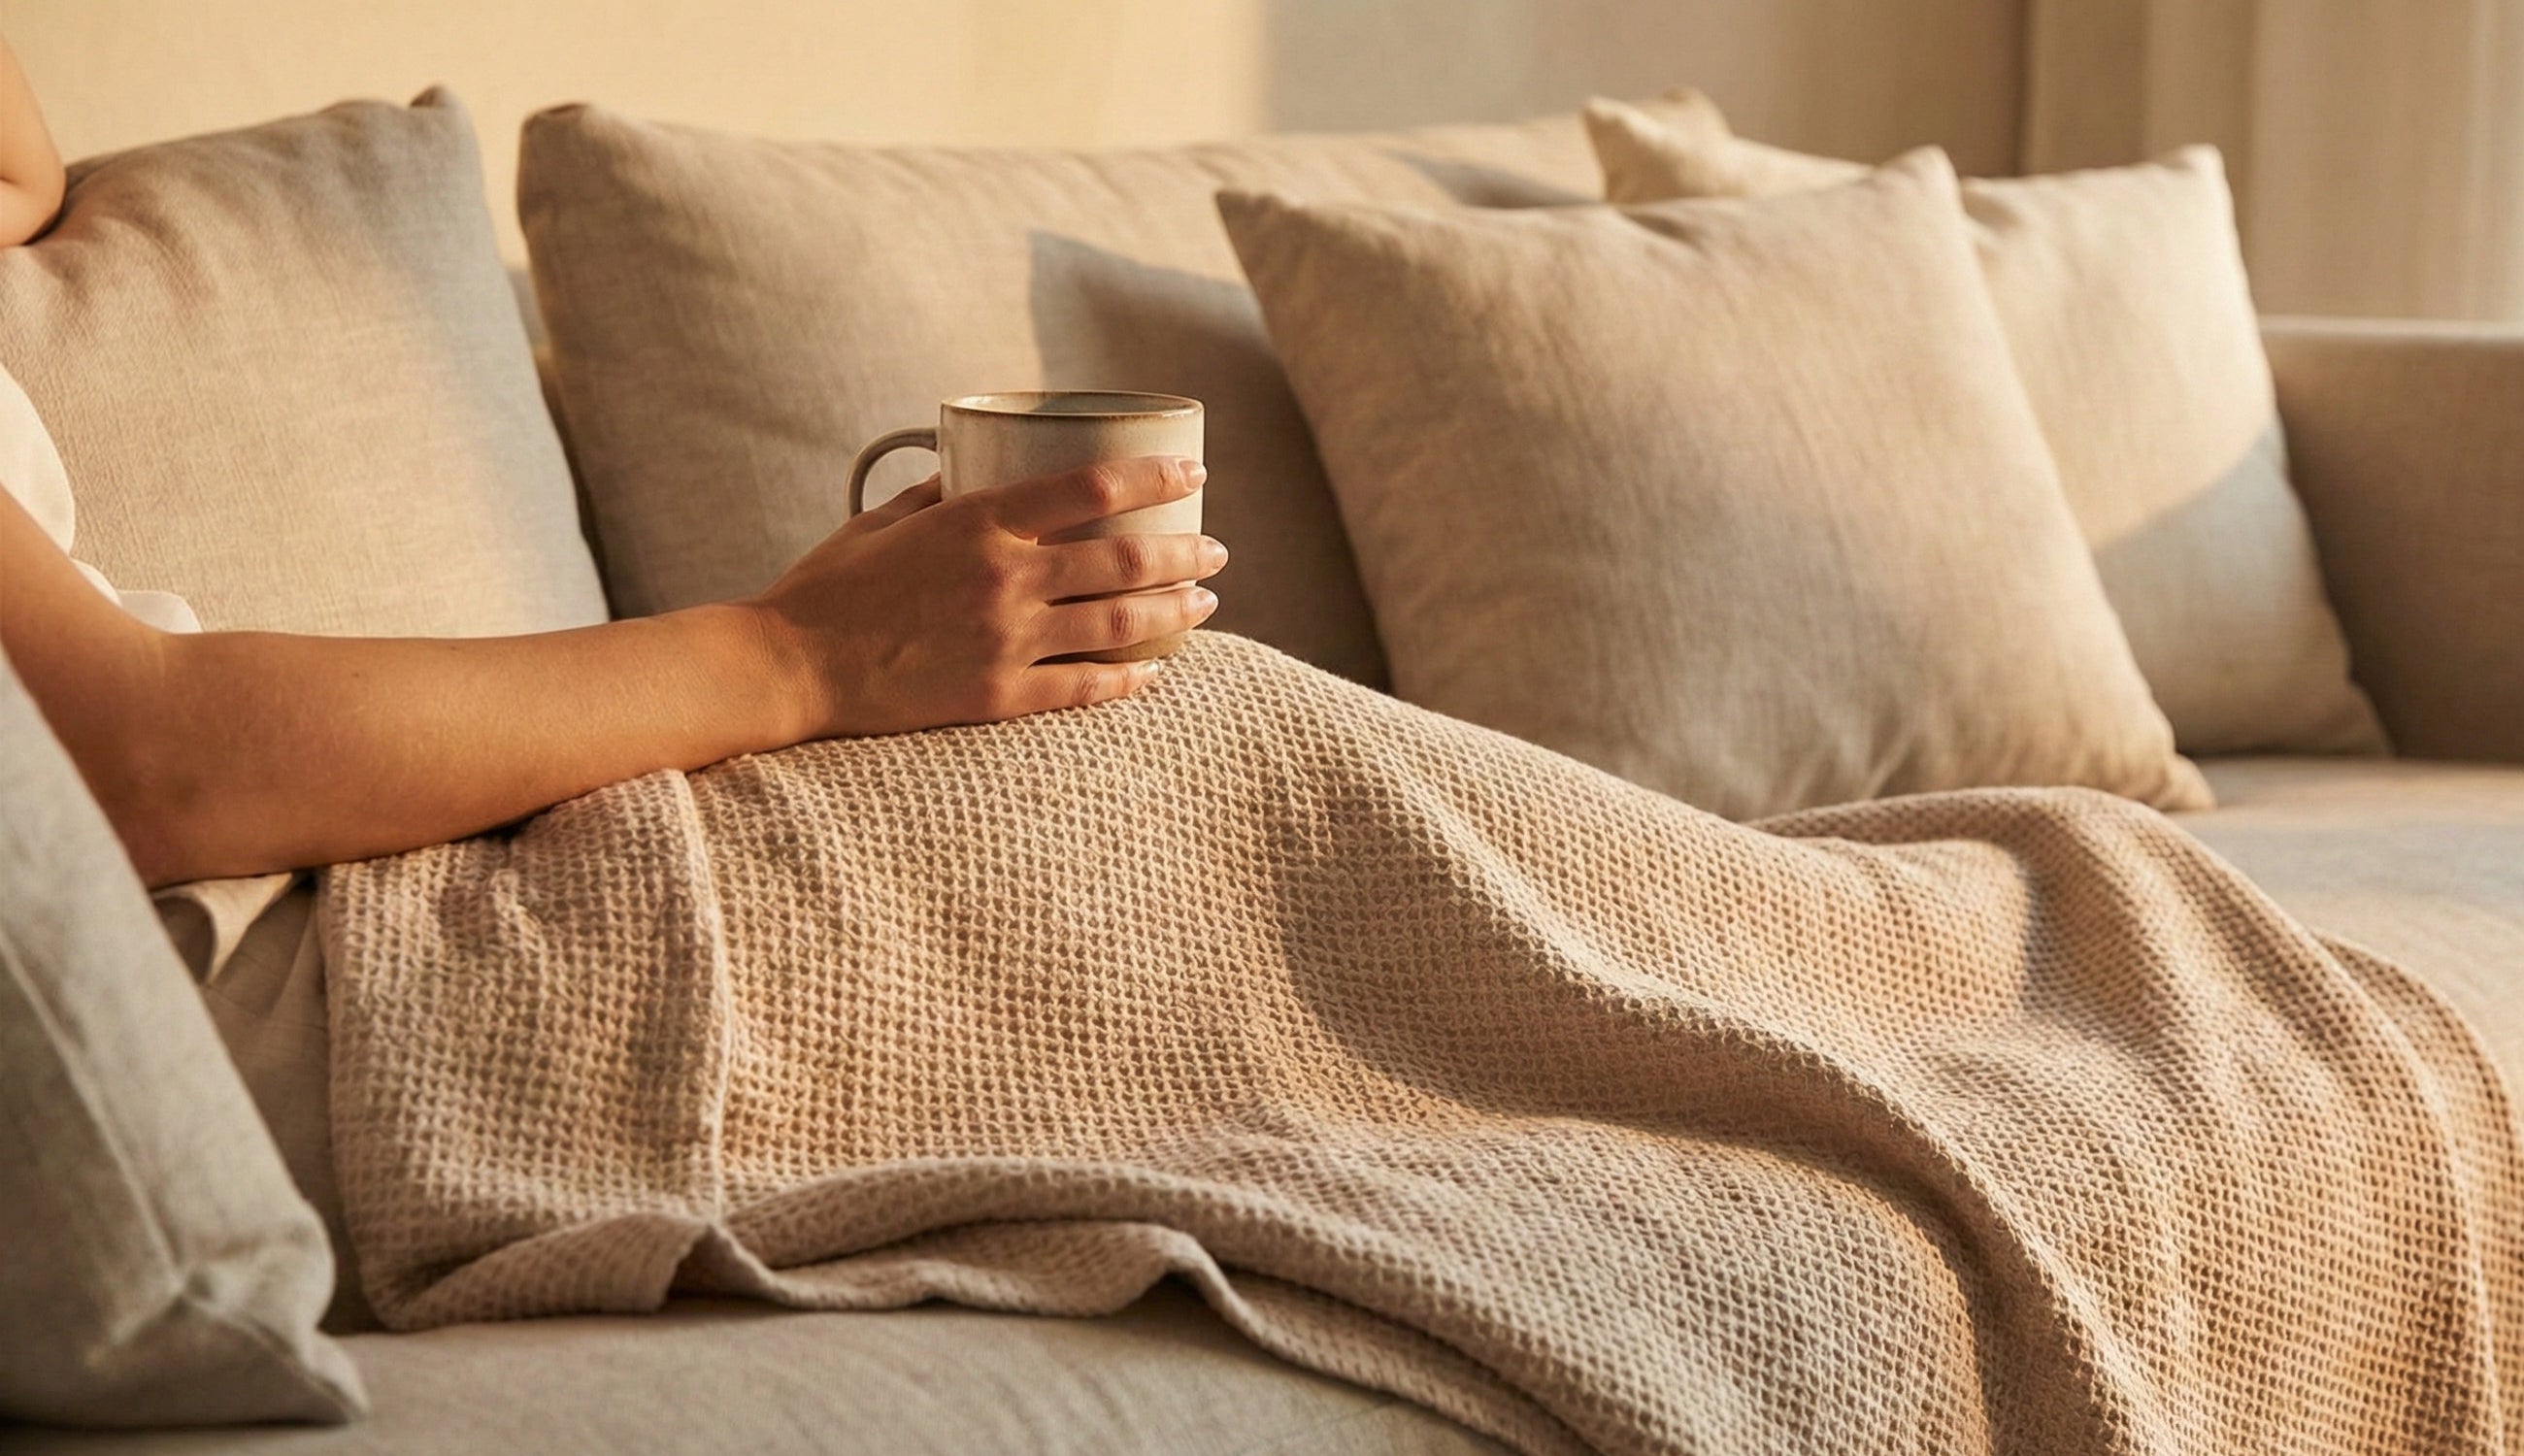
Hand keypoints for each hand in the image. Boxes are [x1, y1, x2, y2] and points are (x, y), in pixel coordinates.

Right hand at [743, 455, 1225, 737]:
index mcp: (979, 522)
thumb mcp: (883, 520)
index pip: (1094, 487)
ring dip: (1175, 611)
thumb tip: (973, 465)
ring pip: (1120, 622)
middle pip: (1125, 558)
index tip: (1195, 477)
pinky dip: (1129, 679)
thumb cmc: (827, 588)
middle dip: (1185, 552)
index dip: (1155, 479)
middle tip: (1216, 549)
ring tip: (1205, 602)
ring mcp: (1007, 640)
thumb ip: (937, 493)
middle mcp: (1006, 577)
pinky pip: (1084, 687)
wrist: (789, 667)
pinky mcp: (998, 696)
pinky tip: (1156, 672)